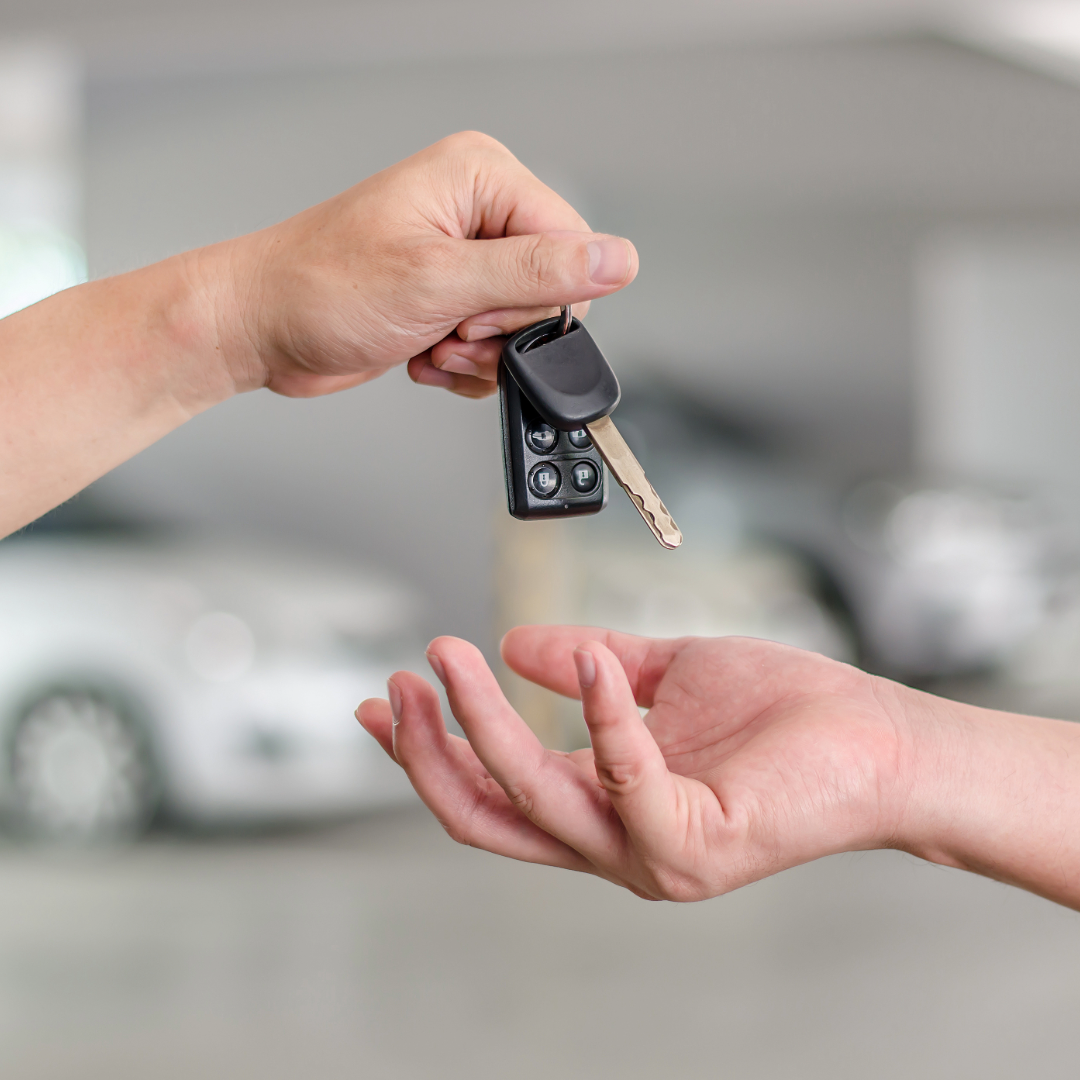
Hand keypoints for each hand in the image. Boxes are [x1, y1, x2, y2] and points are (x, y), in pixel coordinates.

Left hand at [209, 131, 637, 398]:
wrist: (260, 329)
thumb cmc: (320, 287)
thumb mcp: (438, 280)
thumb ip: (535, 272)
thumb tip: (617, 260)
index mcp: (482, 177)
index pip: (570, 243)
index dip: (538, 300)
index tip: (481, 317)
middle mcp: (478, 213)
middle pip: (550, 291)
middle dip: (502, 334)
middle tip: (450, 331)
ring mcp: (463, 259)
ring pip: (523, 329)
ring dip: (479, 358)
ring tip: (431, 344)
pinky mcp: (450, 300)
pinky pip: (494, 348)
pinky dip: (464, 367)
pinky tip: (425, 355)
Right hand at [357, 626, 916, 900]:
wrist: (878, 741)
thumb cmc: (783, 716)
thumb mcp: (664, 675)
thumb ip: (593, 663)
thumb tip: (521, 644)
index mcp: (601, 804)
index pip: (490, 791)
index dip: (429, 750)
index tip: (389, 697)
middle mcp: (613, 842)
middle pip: (487, 812)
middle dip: (429, 749)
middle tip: (405, 677)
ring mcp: (650, 855)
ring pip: (534, 797)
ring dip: (485, 724)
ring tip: (457, 658)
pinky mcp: (694, 844)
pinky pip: (626, 781)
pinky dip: (601, 715)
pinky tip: (590, 659)